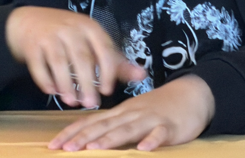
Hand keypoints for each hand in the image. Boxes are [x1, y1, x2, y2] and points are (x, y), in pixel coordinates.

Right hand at [5, 6, 144, 108]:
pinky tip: (52, 92)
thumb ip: (115, 60)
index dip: (107, 70)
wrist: (29, 20)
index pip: (103, 48)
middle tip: (91, 104)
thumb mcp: (92, 41)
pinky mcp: (32, 46)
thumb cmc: (68, 33)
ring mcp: (50, 36)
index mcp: (89, 27)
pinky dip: (45, 80)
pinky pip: (39, 66)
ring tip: (72, 102)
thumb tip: (142, 76)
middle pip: (81, 57)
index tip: (108, 91)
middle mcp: (70, 29)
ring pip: (59, 62)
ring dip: (66, 85)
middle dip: (87, 83)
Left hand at [48, 74, 215, 151]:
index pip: (92, 121)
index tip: (53, 144)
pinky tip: (144, 149)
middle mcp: (132, 113)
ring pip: (129, 128)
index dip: (72, 132)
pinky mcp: (170, 126)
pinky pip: (160, 133)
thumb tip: (87, 138)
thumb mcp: (133, 114)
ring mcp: (151, 118)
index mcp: (121, 112)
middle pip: (105, 125)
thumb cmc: (159, 108)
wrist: (191, 94)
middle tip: (66, 149)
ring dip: (111, 139)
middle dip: (84, 137)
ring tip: (94, 149)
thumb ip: (113, 125)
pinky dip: (152, 140)